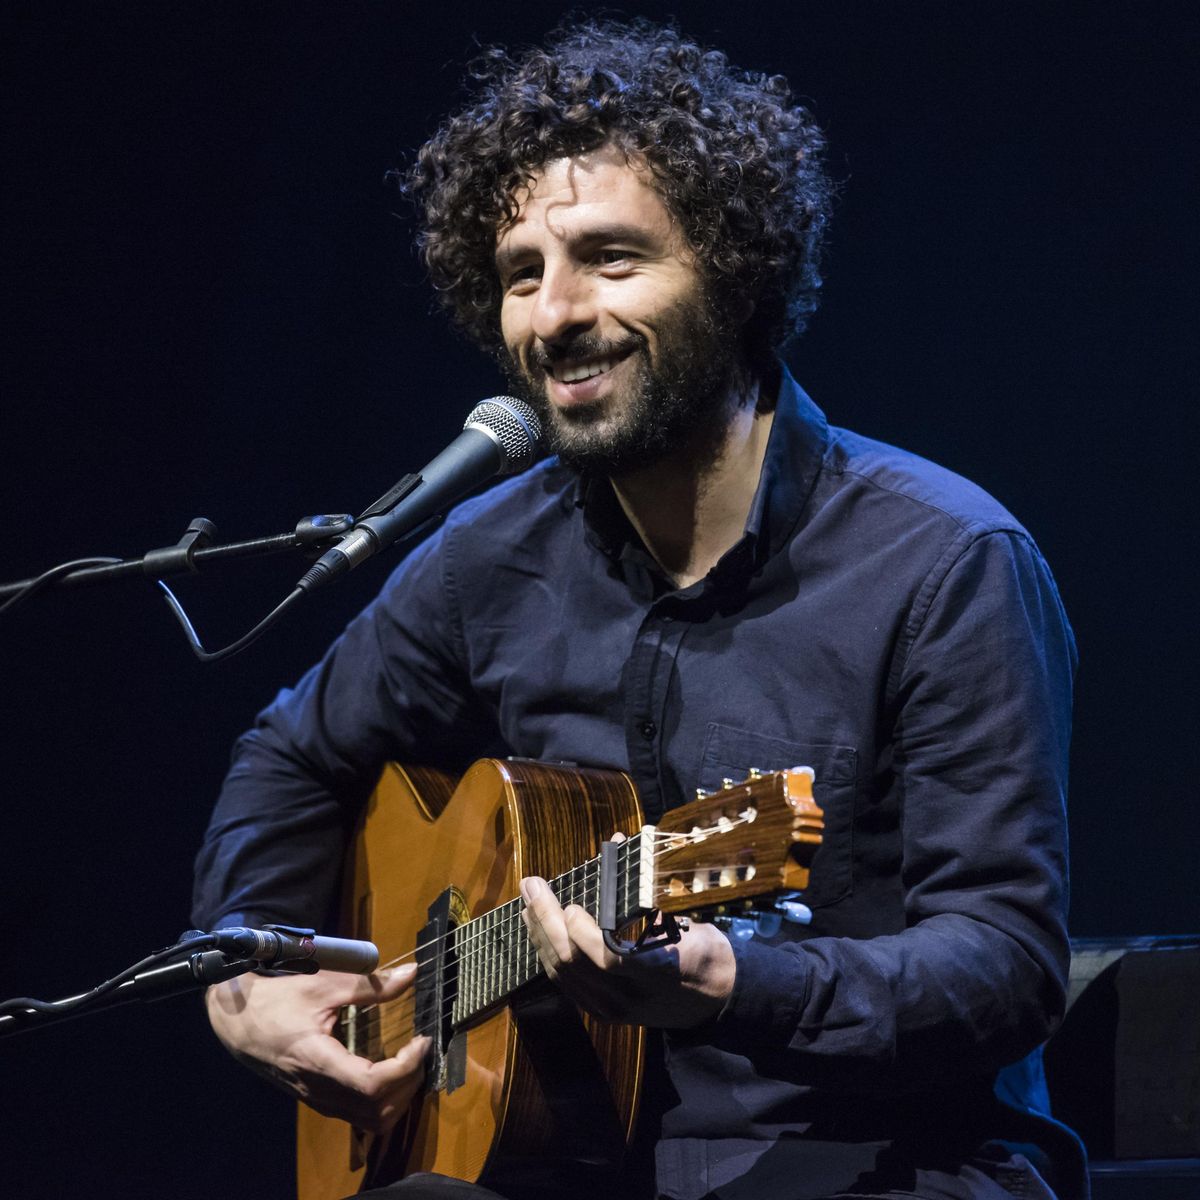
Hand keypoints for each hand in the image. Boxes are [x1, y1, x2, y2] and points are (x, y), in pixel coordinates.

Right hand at [205, 964, 428, 1132]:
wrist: (237, 1022)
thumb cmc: (277, 1000)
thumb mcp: (324, 984)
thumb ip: (370, 984)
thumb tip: (411, 973)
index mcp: (319, 1062)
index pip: (373, 1085)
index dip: (405, 1068)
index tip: (421, 1041)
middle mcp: (319, 1090)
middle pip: (377, 1111)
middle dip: (409, 1083)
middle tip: (420, 1050)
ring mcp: (318, 1099)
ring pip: (369, 1120)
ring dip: (398, 1097)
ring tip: (409, 1063)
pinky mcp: (317, 1099)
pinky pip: (358, 1115)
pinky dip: (383, 1102)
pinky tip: (390, 1073)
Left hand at [519, 876, 735, 1027]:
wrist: (714, 1001)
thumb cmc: (704, 953)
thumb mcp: (688, 924)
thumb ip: (649, 890)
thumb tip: (618, 841)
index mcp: (658, 973)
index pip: (609, 958)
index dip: (583, 934)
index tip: (571, 905)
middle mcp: (630, 997)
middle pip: (575, 963)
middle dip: (546, 921)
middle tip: (531, 886)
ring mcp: (613, 1010)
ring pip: (563, 974)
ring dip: (540, 936)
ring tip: (528, 904)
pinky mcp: (601, 1013)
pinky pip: (565, 983)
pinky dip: (548, 954)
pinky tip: (540, 931)